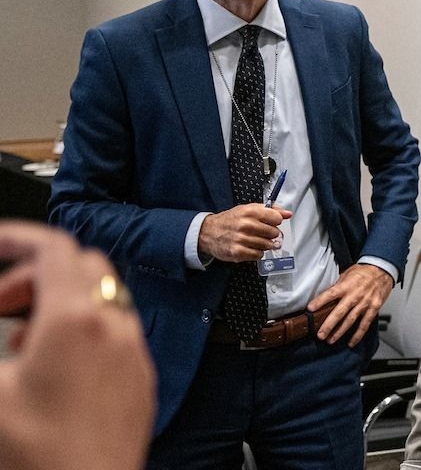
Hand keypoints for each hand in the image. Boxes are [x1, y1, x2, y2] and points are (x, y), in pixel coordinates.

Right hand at [0, 223, 154, 469]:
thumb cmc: (40, 456)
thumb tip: (6, 329)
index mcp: (76, 319)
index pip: (53, 248)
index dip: (18, 237)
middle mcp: (115, 327)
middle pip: (81, 267)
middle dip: (35, 274)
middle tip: (0, 303)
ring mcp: (134, 352)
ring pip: (102, 299)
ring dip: (60, 302)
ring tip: (21, 337)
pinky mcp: (141, 379)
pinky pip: (117, 332)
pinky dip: (84, 329)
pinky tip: (55, 366)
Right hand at [198, 203, 291, 261]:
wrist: (208, 232)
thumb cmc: (231, 220)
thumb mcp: (248, 209)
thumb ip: (270, 210)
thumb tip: (288, 214)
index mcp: (250, 211)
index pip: (276, 218)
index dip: (276, 221)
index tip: (272, 222)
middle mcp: (246, 225)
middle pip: (274, 233)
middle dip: (271, 234)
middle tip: (264, 233)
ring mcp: (241, 239)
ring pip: (267, 245)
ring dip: (265, 244)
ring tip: (257, 240)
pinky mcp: (237, 252)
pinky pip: (258, 255)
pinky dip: (257, 253)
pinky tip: (251, 247)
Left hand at [306, 263, 393, 346]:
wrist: (383, 269)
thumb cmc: (364, 271)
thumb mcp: (348, 273)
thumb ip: (338, 284)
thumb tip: (325, 293)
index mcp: (346, 285)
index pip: (330, 294)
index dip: (320, 301)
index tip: (310, 309)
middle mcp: (355, 295)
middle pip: (339, 312)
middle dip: (329, 325)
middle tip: (320, 334)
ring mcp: (365, 303)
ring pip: (350, 320)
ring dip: (340, 332)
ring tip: (331, 340)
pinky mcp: (373, 308)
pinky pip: (365, 324)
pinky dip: (358, 335)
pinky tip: (351, 342)